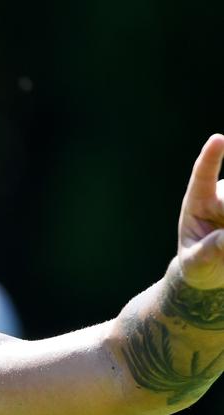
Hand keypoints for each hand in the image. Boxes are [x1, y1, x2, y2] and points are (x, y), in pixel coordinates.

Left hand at [178, 134, 223, 288]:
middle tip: (223, 237)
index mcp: (197, 202)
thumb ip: (209, 249)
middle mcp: (222, 197)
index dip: (210, 157)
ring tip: (223, 244)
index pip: (203, 176)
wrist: (211, 273)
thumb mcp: (196, 261)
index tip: (218, 139)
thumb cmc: (198, 262)